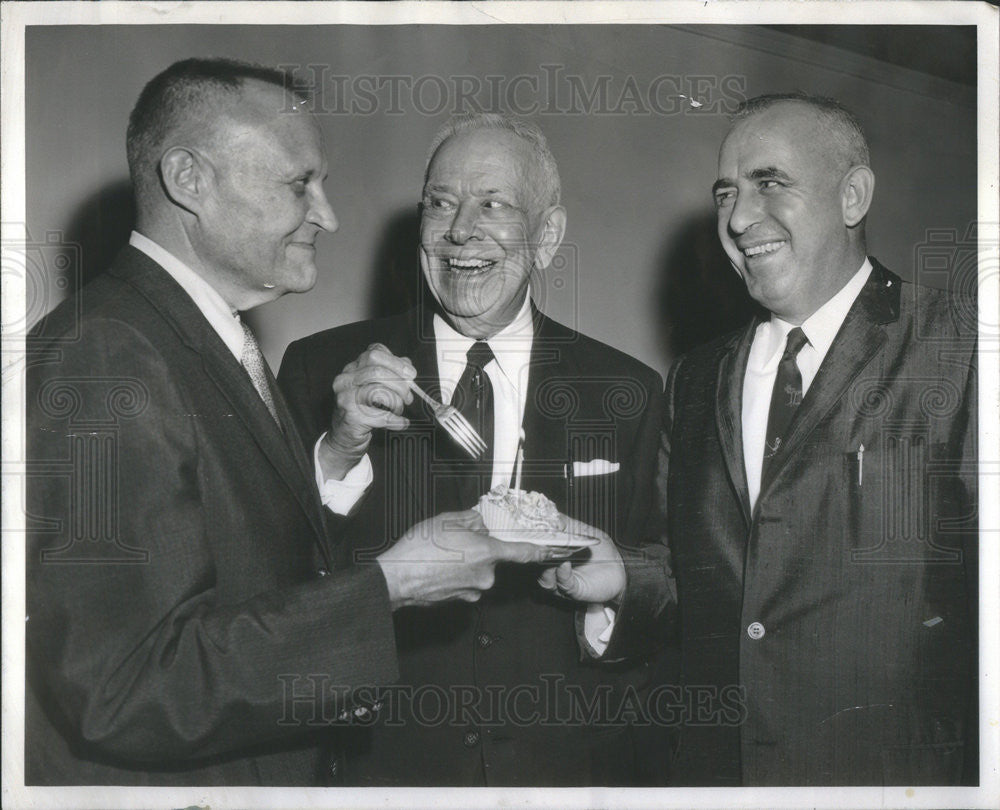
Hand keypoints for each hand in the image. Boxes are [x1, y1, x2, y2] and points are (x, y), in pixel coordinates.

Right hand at [319, 344, 415, 478]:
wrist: (346, 436)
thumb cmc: (364, 409)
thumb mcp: (375, 387)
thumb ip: (391, 372)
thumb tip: (407, 365)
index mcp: (353, 368)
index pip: (375, 353)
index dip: (396, 362)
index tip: (411, 374)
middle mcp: (346, 379)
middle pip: (378, 371)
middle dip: (399, 384)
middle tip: (408, 397)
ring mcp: (346, 397)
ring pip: (379, 392)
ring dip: (397, 403)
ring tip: (400, 410)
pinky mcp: (351, 416)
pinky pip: (381, 415)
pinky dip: (396, 420)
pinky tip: (401, 423)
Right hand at [378, 510, 566, 607]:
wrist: (396, 579)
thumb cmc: (420, 549)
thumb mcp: (447, 520)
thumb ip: (472, 519)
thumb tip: (481, 523)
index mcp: (488, 553)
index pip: (524, 553)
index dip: (542, 551)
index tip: (556, 550)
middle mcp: (486, 576)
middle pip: (493, 559)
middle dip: (480, 549)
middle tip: (456, 542)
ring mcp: (473, 591)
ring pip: (478, 571)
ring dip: (467, 562)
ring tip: (442, 555)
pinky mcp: (460, 601)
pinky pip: (465, 583)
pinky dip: (456, 575)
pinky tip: (439, 568)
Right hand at [537, 517, 625, 604]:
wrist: (620, 569)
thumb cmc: (600, 550)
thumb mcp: (581, 531)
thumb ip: (564, 523)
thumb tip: (548, 511)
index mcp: (551, 555)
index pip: (535, 549)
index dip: (531, 540)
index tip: (530, 529)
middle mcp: (552, 570)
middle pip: (536, 564)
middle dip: (537, 552)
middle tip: (540, 540)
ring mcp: (561, 582)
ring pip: (545, 578)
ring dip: (547, 565)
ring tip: (554, 552)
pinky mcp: (573, 590)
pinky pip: (563, 584)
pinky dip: (562, 573)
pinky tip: (565, 563)